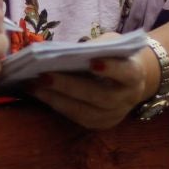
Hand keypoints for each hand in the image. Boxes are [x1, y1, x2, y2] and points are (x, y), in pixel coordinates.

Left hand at [30, 47, 160, 129]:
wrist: (128, 80)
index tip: (92, 61)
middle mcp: (128, 98)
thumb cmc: (114, 56)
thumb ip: (94, 48)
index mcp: (134, 74)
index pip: (127, 73)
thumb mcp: (110, 44)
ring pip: (86, 112)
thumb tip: (61, 53)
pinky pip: (78, 118)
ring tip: (34, 87)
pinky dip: (58, 106)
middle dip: (69, 86)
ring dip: (57, 99)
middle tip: (43, 76)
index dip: (111, 69)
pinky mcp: (101, 124)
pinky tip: (40, 95)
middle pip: (100, 96)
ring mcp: (115, 115)